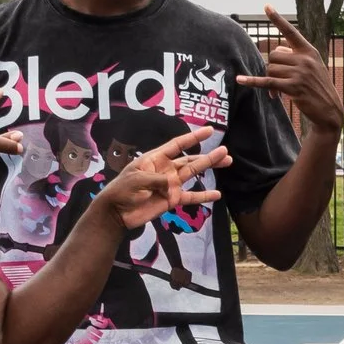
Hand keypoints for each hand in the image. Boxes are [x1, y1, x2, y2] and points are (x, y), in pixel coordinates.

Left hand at [93, 126, 231, 229]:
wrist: (116, 213)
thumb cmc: (122, 190)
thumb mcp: (137, 180)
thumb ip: (157, 180)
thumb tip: (173, 185)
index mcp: (156, 159)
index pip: (177, 145)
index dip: (193, 137)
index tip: (209, 130)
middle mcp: (166, 170)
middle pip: (191, 160)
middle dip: (208, 156)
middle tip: (225, 151)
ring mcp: (170, 185)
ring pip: (194, 175)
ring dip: (209, 168)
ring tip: (227, 162)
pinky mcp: (172, 200)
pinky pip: (191, 197)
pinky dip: (203, 196)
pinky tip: (217, 194)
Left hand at [236, 6, 343, 136]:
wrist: (330, 110)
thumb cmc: (319, 88)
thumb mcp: (313, 67)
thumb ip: (296, 57)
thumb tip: (276, 53)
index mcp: (309, 51)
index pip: (291, 32)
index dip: (278, 19)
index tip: (266, 6)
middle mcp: (305, 59)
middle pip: (274, 55)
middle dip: (273, 68)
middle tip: (278, 81)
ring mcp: (300, 73)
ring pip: (271, 69)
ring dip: (270, 80)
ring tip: (278, 91)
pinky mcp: (293, 87)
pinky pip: (267, 82)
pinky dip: (252, 81)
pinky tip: (240, 80)